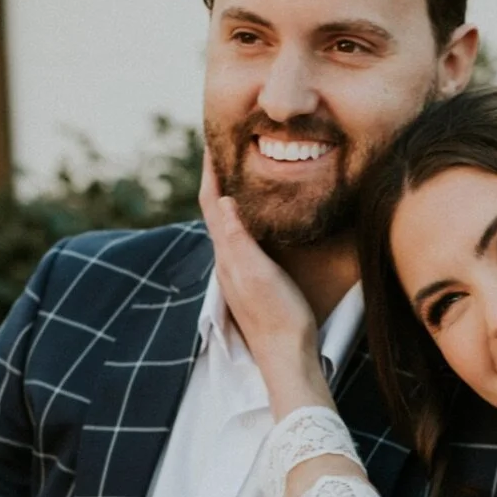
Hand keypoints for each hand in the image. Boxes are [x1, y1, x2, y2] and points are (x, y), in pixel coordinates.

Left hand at [202, 158, 328, 409]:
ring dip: (227, 195)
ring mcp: (238, 271)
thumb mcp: (259, 275)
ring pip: (226, 224)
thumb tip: (223, 201)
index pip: (211, 202)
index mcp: (227, 254)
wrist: (287, 356)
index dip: (209, 170)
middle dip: (216, 177)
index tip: (212, 140)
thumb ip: (239, 240)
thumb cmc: (278, 316)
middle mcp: (226, 261)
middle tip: (223, 148)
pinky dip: (241, 216)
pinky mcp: (253, 279)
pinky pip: (240, 237)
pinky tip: (253, 215)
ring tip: (237, 172)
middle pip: (214, 209)